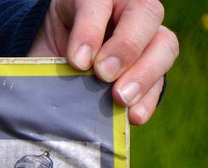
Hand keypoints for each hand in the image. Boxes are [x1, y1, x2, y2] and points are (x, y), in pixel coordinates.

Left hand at [28, 0, 178, 124]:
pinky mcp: (153, 67)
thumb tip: (63, 79)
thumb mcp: (42, 45)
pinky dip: (149, 98)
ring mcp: (147, 37)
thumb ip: (51, 57)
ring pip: (164, 43)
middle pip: (145, 14)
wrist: (55, 63)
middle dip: (126, 47)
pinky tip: (134, 115)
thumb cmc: (48, 48)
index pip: (99, 2)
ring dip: (144, 73)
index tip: (77, 61)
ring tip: (121, 98)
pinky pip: (161, 79)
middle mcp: (128, 9)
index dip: (90, 31)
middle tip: (104, 75)